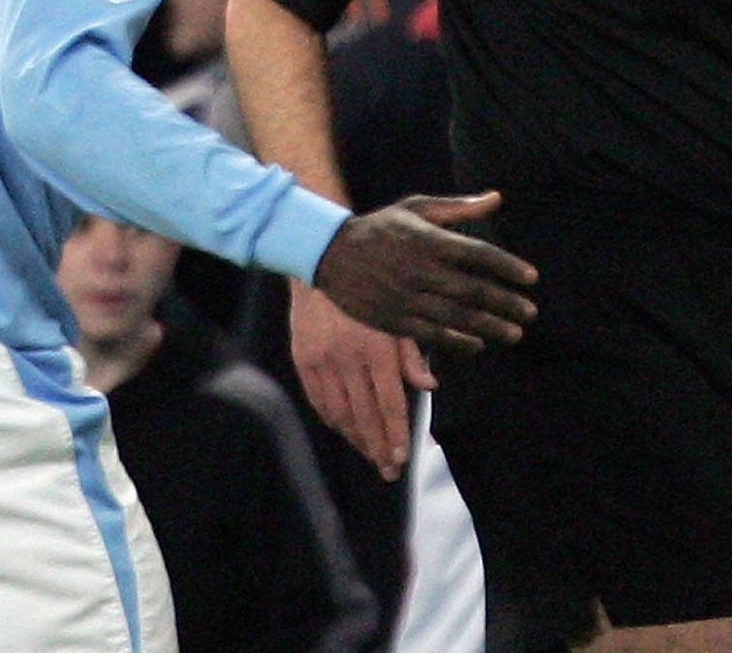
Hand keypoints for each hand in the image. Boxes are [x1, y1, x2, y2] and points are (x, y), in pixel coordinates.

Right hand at [290, 279, 427, 479]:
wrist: (319, 261)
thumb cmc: (368, 287)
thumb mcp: (398, 313)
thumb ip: (412, 353)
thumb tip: (429, 386)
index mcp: (375, 348)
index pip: (389, 403)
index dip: (397, 434)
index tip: (403, 458)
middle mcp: (347, 358)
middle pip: (365, 416)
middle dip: (379, 448)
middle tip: (389, 471)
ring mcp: (321, 360)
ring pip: (340, 413)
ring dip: (356, 438)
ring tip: (370, 456)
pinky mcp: (302, 358)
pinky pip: (317, 399)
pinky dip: (331, 419)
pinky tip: (343, 430)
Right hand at [312, 192, 536, 354]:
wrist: (330, 253)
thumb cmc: (380, 227)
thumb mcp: (415, 207)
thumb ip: (458, 207)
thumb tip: (496, 198)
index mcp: (427, 240)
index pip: (478, 254)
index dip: (508, 266)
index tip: (531, 278)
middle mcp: (419, 270)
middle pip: (473, 290)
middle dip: (506, 303)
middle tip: (529, 313)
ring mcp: (407, 298)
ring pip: (457, 317)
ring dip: (491, 327)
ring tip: (514, 334)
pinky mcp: (394, 319)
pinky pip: (434, 336)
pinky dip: (460, 343)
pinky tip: (478, 345)